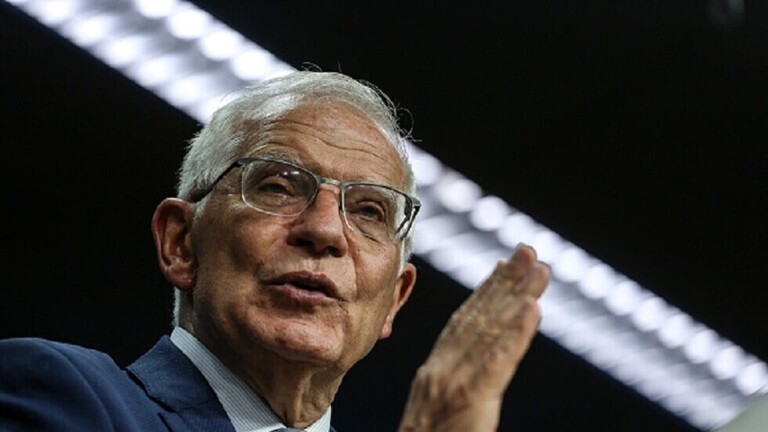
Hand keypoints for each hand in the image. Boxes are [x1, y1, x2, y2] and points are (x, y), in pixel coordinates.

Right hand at [398, 244, 549, 431]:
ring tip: (540, 269)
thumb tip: (470, 376)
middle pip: (479, 317)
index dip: (485, 293)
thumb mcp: (435, 414)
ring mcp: (454, 383)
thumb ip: (453, 390)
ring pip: (491, 330)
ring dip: (519, 295)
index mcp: (434, 373)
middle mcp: (442, 370)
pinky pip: (499, 361)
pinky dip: (517, 333)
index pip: (463, 324)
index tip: (504, 267)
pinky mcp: (471, 401)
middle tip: (528, 251)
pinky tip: (533, 309)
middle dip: (506, 281)